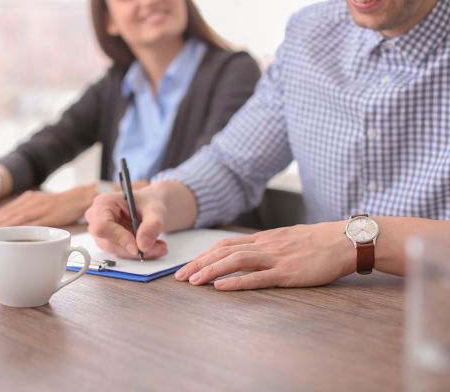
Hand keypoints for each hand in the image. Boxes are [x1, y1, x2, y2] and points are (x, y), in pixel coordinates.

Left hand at [0, 185, 97, 229]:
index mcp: (29, 199)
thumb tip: (14, 225)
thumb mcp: (41, 203)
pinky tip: (15, 235)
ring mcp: (42, 209)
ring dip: (5, 226)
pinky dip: (24, 230)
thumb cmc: (60, 204)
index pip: (9, 208)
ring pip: (20, 217)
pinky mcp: (51, 218)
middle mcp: (33, 202)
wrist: (80, 198)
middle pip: (11, 212)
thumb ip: (28, 212)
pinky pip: (35, 224)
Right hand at [85, 189, 168, 258]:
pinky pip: (122, 254)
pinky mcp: (109, 243)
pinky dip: (138, 254)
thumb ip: (152, 225)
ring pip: (116, 251)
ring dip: (139, 253)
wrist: (149, 208)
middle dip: (135, 249)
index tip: (137, 247)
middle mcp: (97, 219)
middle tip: (157, 248)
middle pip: (109, 243)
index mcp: (103, 203)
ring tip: (158, 245)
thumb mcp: (155, 209)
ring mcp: (102, 234)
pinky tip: (151, 246)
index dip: (119, 238)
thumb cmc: (147, 203)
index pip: (102, 226)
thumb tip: (144, 245)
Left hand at [174, 222, 355, 290]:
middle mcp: (265, 245)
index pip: (225, 244)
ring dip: (211, 271)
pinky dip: (236, 281)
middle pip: (224, 252)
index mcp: (264, 238)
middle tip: (179, 277)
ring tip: (193, 282)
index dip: (204, 255)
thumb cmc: (319, 242)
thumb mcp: (288, 238)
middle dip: (199, 264)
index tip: (188, 265)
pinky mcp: (288, 273)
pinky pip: (257, 277)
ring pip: (235, 261)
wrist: (346, 240)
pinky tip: (220, 287)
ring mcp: (276, 258)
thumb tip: (251, 252)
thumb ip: (269, 245)